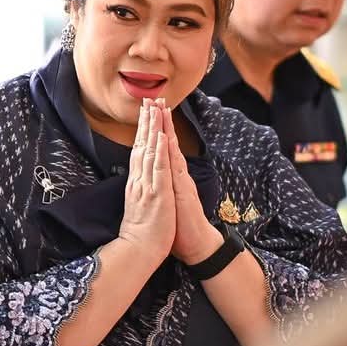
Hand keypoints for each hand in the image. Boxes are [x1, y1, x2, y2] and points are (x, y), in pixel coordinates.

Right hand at [116, 99, 175, 266]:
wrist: (138, 251)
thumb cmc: (141, 233)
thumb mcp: (138, 207)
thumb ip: (138, 191)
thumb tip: (135, 180)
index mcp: (136, 184)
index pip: (139, 152)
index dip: (142, 131)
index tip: (145, 113)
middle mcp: (139, 181)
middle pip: (142, 145)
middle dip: (145, 122)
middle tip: (147, 100)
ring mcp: (148, 185)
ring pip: (149, 151)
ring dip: (152, 129)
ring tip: (154, 108)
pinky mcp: (157, 193)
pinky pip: (158, 168)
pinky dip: (159, 151)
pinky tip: (160, 136)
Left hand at [160, 104, 222, 264]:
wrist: (198, 246)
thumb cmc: (181, 229)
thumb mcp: (167, 204)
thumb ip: (163, 190)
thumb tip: (154, 183)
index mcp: (170, 179)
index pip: (161, 150)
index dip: (155, 131)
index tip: (149, 113)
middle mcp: (176, 176)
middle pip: (167, 143)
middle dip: (160, 121)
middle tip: (154, 99)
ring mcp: (180, 182)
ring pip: (172, 150)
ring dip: (166, 129)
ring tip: (162, 109)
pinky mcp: (183, 190)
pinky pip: (175, 167)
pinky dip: (169, 151)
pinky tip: (166, 138)